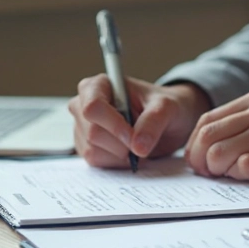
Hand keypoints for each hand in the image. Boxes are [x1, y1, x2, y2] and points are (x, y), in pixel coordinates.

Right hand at [69, 76, 210, 167]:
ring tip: (136, 143)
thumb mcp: (166, 107)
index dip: (113, 126)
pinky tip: (128, 152)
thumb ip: (153, 122)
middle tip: (141, 141)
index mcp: (99, 85)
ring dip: (120, 154)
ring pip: (92, 150)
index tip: (134, 137)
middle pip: (93, 133)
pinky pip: (95, 162)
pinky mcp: (85, 146)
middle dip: (121, 144)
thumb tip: (138, 146)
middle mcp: (84, 104)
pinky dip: (116, 162)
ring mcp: (82, 127)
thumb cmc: (163, 107)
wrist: (165, 123)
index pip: (93, 107)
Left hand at [185, 87, 248, 185]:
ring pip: (220, 152)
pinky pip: (245, 167)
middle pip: (207, 136)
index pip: (208, 119)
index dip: (196, 144)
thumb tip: (214, 144)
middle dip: (199, 160)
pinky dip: (239, 177)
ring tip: (228, 179)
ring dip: (217, 171)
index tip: (200, 162)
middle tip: (207, 176)